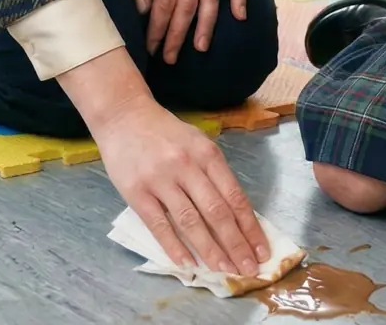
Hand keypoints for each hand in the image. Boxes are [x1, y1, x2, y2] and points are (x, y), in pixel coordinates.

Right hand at [97, 98, 269, 275]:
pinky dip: (175, 248)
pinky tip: (188, 265)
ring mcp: (161, 180)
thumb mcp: (196, 141)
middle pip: (217, 212)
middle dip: (235, 245)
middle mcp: (187, 165)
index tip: (261, 251)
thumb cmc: (165, 132)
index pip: (234, 196)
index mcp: (206, 153)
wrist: (124, 115)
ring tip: (224, 271)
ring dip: (210, 251)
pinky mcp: (137, 193)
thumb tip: (237, 214)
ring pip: (191, 222)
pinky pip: (159, 225)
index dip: (250, 227)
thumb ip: (214, 173)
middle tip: (248, 270)